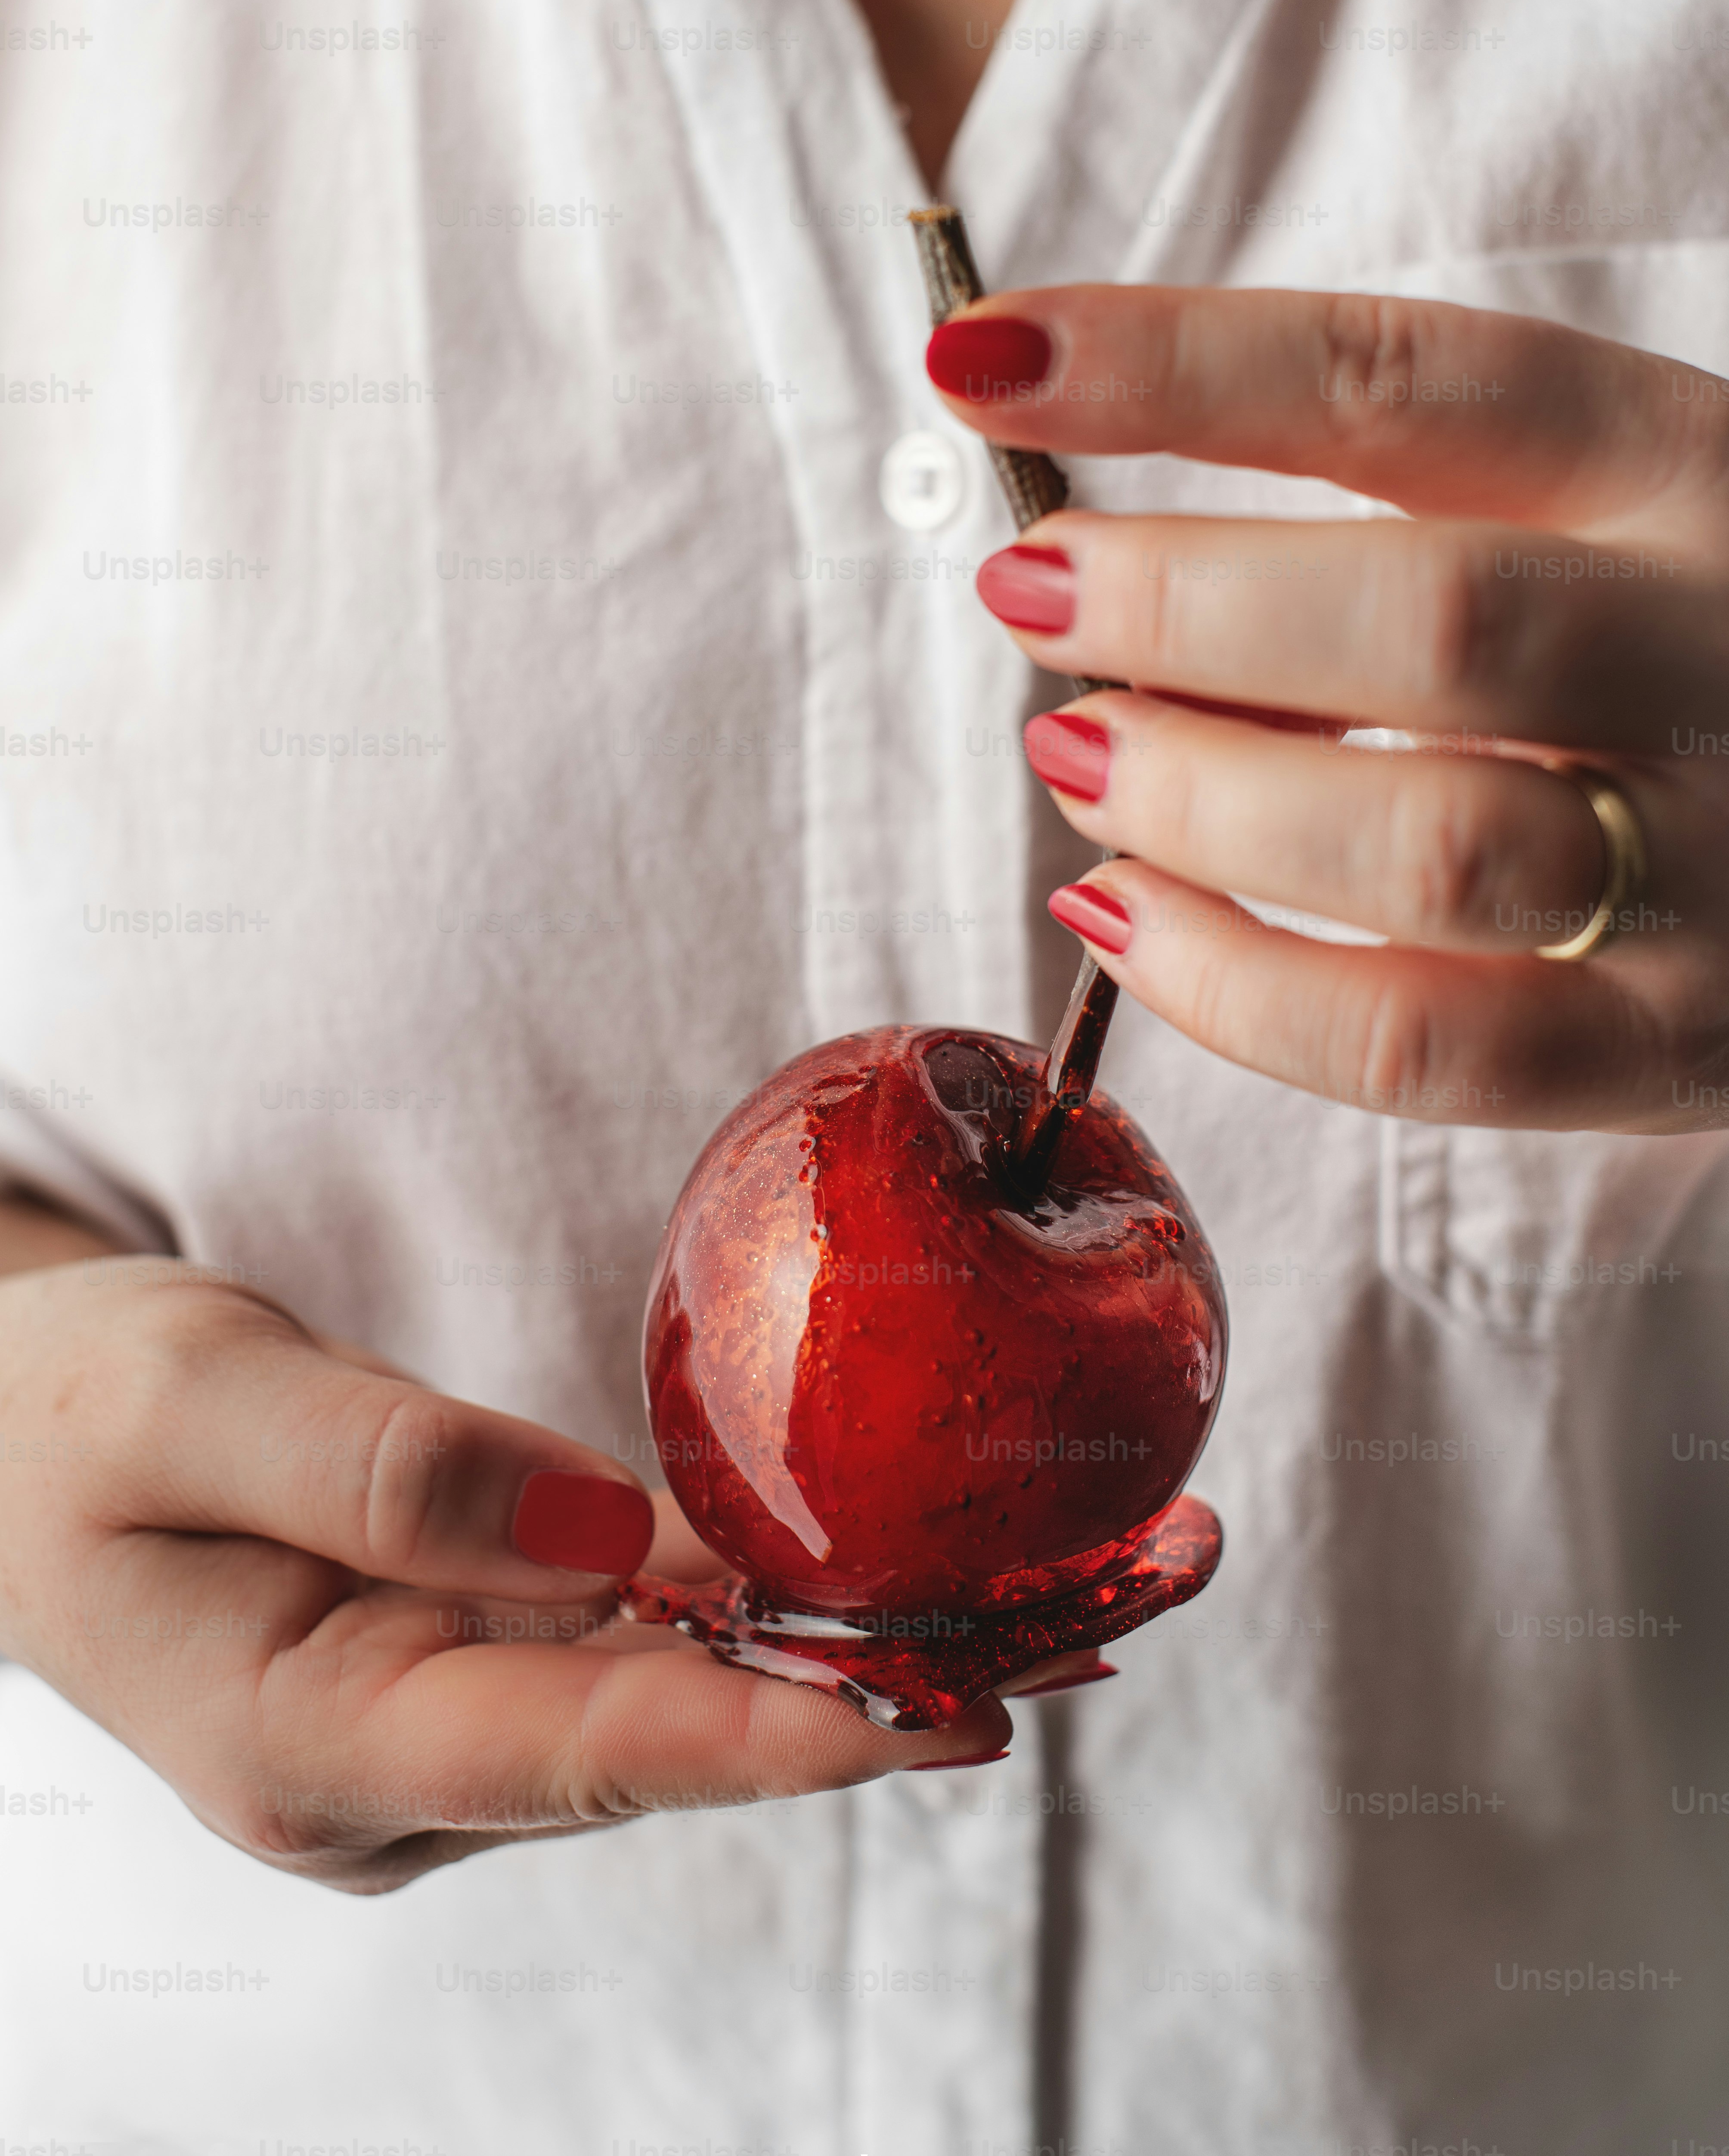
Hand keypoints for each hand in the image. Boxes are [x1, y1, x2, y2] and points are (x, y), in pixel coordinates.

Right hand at [0, 1244, 1010, 1891]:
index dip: (776, 1731)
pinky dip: (802, 1616)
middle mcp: (414, 1769)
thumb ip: (386, 1468)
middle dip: (896, 1692)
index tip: (948, 1709)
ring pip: (702, 1700)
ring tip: (1086, 1601)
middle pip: (687, 1741)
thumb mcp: (183, 1406)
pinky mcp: (489, 1656)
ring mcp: (459, 1722)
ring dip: (887, 1653)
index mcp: (316, 1745)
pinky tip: (934, 1586)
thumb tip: (610, 1532)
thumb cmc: (60, 1419)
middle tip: (1108, 1620)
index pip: (587, 1748)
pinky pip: (669, 1646)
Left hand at [929, 286, 1728, 1132]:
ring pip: (1425, 846)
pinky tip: (1120, 918)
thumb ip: (1372, 545)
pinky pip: (1417, 1042)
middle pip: (1436, 620)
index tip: (982, 362)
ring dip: (1200, 807)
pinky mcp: (1670, 1047)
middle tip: (1033, 598)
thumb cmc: (1647, 677)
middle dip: (1183, 610)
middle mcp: (1720, 652)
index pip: (1412, 384)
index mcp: (1681, 471)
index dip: (1178, 365)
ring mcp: (1712, 868)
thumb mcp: (1558, 542)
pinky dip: (1229, 988)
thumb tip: (1098, 597)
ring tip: (1078, 761)